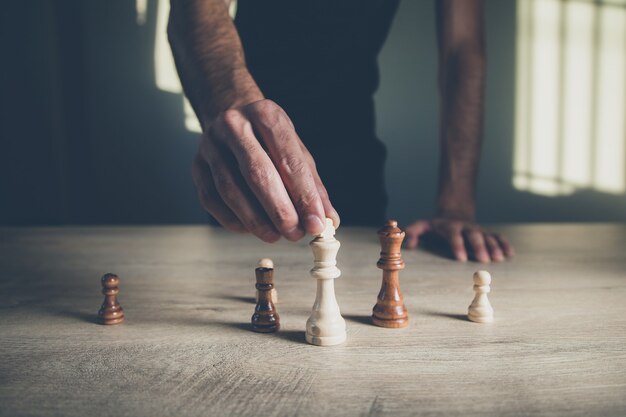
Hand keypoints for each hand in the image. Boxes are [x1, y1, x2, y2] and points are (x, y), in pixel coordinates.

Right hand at [192, 99, 339, 241]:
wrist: (229, 116)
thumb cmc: (268, 139)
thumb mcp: (295, 150)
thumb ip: (312, 184)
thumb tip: (328, 219)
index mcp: (266, 115)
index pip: (288, 158)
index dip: (304, 195)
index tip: (316, 222)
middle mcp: (234, 125)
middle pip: (257, 173)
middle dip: (279, 209)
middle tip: (295, 234)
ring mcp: (210, 145)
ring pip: (230, 189)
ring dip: (255, 220)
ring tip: (275, 236)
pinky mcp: (196, 166)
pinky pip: (212, 199)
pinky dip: (233, 219)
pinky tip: (251, 229)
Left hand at [404, 217, 513, 262]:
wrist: (454, 213)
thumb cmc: (437, 225)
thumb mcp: (424, 225)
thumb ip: (414, 232)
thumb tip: (410, 245)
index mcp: (450, 227)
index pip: (454, 236)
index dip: (457, 246)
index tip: (461, 258)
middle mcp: (466, 227)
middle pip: (474, 236)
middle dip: (479, 247)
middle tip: (484, 261)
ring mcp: (478, 229)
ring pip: (488, 236)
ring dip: (494, 247)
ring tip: (499, 259)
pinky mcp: (487, 232)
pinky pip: (498, 237)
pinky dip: (504, 244)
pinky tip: (510, 254)